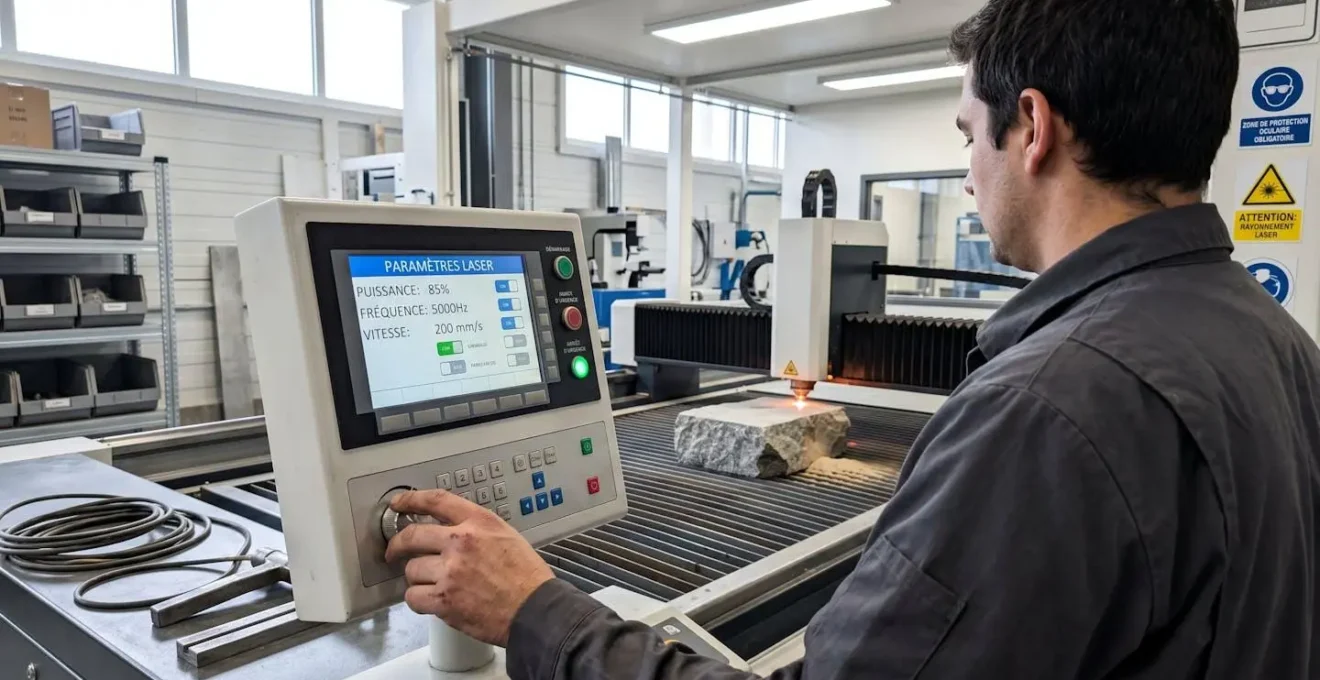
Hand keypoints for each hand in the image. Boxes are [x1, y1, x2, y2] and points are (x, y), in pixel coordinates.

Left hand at [385, 489, 554, 645]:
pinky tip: (431, 601)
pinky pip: (413, 597)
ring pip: (412, 570)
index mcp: (479, 522)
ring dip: (418, 578)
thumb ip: (477, 530)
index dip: (411, 499)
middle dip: (397, 544)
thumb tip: (451, 531)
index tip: (399, 503)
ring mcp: (450, 571)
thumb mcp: (506, 536)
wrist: (535, 609)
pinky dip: (419, 600)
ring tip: (434, 585)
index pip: (436, 501)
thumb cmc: (527, 577)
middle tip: (394, 551)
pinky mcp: (444, 600)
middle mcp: (461, 542)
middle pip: (412, 535)